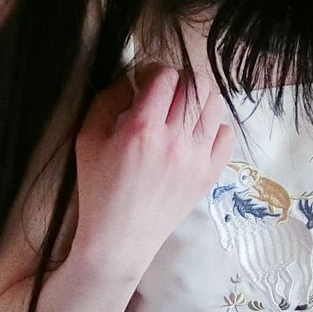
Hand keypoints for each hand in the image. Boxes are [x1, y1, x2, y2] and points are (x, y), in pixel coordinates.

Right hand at [72, 65, 233, 281]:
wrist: (121, 240)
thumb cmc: (99, 191)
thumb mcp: (87, 140)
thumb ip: (107, 101)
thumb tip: (131, 79)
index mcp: (141, 130)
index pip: (164, 76)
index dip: (153, 71)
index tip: (143, 82)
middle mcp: (175, 141)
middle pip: (194, 84)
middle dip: (177, 79)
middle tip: (163, 92)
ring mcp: (197, 159)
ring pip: (214, 104)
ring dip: (197, 98)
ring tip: (180, 110)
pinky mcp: (209, 174)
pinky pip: (225, 134)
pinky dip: (213, 125)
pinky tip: (194, 133)